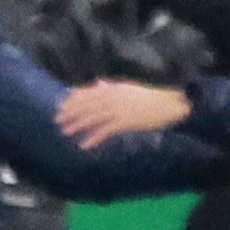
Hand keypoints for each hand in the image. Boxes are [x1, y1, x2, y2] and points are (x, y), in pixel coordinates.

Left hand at [60, 77, 192, 144]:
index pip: (88, 92)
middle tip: (57, 120)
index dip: (73, 99)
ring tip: (65, 132)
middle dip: (70, 112)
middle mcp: (113, 97)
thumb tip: (98, 83)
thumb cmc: (152, 98)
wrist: (172, 105)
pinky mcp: (125, 122)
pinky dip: (93, 138)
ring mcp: (119, 109)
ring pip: (92, 117)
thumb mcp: (129, 89)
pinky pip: (105, 131)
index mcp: (114, 88)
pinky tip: (84, 145)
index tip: (61, 105)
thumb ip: (112, 87)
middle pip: (86, 105)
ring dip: (77, 125)